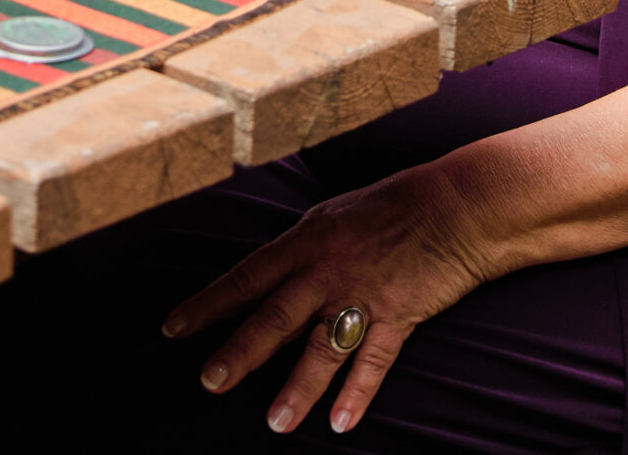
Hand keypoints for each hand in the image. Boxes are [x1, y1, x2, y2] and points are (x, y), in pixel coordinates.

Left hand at [162, 165, 489, 437]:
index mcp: (306, 239)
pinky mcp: (398, 314)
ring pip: (322, 348)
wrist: (453, 204)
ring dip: (297, 388)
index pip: (246, 275)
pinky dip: (357, 394)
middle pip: (274, 316)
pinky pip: (373, 361)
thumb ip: (302, 250)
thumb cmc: (392, 206)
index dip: (209, 303)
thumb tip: (270, 275)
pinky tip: (340, 423)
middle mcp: (327, 268)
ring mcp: (362, 293)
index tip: (174, 328)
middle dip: (239, 352)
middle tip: (210, 382)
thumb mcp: (333, 216)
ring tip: (275, 423)